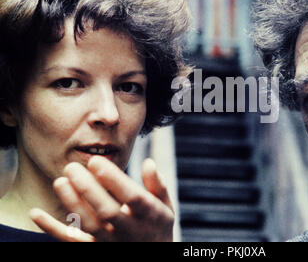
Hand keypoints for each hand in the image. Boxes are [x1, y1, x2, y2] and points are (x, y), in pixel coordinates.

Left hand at [30, 156, 173, 241]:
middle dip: (88, 189)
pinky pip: (72, 240)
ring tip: (59, 181)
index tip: (96, 161)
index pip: (132, 196)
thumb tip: (148, 162)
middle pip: (107, 211)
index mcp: (149, 215)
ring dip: (72, 204)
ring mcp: (111, 242)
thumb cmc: (157, 225)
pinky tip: (36, 213)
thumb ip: (157, 185)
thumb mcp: (165, 206)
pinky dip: (52, 229)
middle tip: (72, 167)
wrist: (153, 256)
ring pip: (89, 225)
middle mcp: (130, 230)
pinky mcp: (95, 249)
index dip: (114, 180)